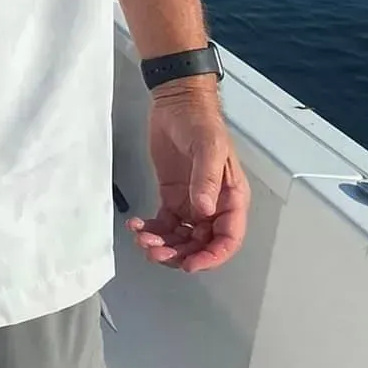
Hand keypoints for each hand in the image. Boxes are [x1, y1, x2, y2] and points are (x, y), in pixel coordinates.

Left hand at [129, 81, 249, 272]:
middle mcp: (213, 206)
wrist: (176, 103)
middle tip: (155, 252)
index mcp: (231, 197)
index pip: (228, 238)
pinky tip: (136, 225)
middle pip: (201, 245)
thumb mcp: (207, 146)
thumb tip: (204, 210)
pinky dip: (151, 231)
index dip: (212, 256)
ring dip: (163, 245)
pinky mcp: (172, 198)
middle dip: (180, 254)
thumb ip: (206, 178)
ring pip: (181, 239)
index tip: (191, 264)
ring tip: (142, 238)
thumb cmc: (199, 121)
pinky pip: (164, 225)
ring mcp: (192, 203)